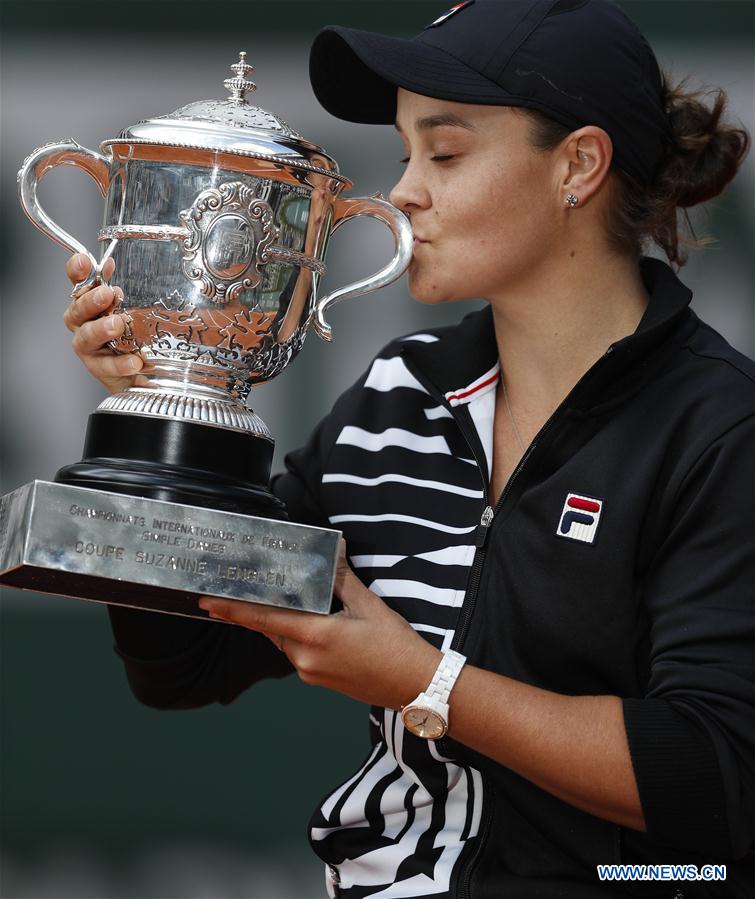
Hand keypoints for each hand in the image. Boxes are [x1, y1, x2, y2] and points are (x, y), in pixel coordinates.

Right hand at [63, 253, 145, 394]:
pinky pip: (106, 366)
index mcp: (90, 305)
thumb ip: (130, 291)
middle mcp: (83, 324)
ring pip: (86, 337)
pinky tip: (135, 361)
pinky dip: (120, 363)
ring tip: (117, 325)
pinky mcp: (99, 369)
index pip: (79, 283)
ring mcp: (88, 348)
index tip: (84, 260)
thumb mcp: (135, 310)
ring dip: (100, 329)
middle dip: (90, 300)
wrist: (136, 374)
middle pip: (77, 310)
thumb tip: (128, 266)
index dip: (78, 271)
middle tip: (106, 294)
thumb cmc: (131, 336)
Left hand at [198, 544, 440, 709]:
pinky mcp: (317, 680)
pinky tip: (310, 619)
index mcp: (315, 636)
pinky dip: (295, 633)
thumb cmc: (395, 645)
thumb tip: (331, 550)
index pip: (263, 618)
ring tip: (282, 597)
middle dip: (258, 607)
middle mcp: (304, 658)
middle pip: (271, 627)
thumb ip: (342, 579)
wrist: (415, 686)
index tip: (207, 601)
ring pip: (283, 639)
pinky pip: (296, 651)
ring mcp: (309, 673)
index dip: (233, 609)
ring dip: (281, 620)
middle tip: (242, 586)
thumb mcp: (369, 605)